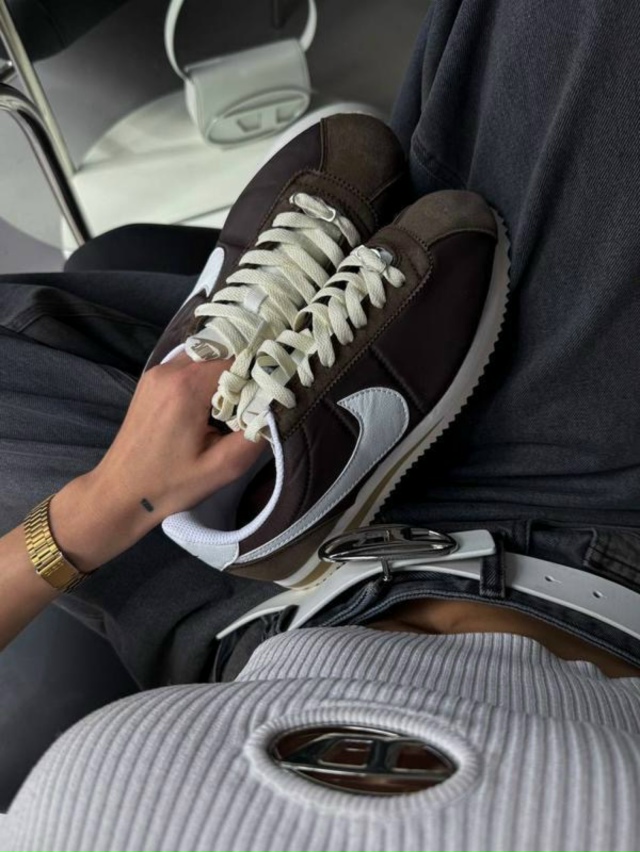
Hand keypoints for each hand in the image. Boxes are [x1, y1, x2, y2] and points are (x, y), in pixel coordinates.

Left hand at [90, 351, 264, 527]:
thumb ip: (256, 434)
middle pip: (222, 353)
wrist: (120, 493)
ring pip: (206, 355)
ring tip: (234, 403)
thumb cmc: (170, 484)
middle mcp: (169, 370)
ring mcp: (157, 372)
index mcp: (187, 387)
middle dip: (243, 372)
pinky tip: (211, 402)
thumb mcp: (223, 468)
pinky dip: (206, 375)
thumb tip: (278, 408)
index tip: (272, 394)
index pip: (238, 359)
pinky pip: (188, 364)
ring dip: (224, 373)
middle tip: (255, 400)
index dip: (259, 373)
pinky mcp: (151, 380)